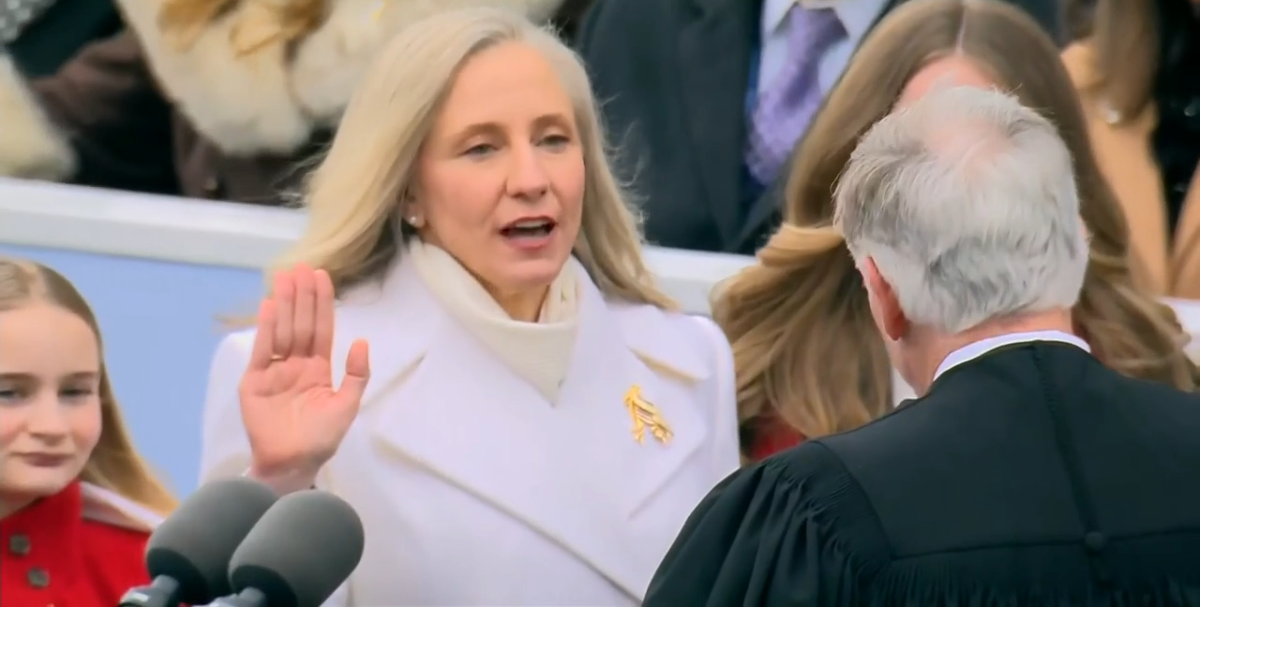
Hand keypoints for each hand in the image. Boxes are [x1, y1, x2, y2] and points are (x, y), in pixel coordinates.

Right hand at [240, 264, 369, 491]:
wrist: (293, 463)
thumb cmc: (322, 438)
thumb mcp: (347, 405)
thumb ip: (356, 374)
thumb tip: (362, 341)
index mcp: (318, 369)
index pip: (320, 329)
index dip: (322, 304)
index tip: (323, 276)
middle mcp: (295, 365)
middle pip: (300, 324)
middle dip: (302, 296)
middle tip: (303, 266)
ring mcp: (274, 371)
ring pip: (282, 331)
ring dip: (284, 304)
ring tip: (285, 277)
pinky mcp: (255, 382)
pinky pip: (262, 351)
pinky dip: (265, 328)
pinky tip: (268, 306)